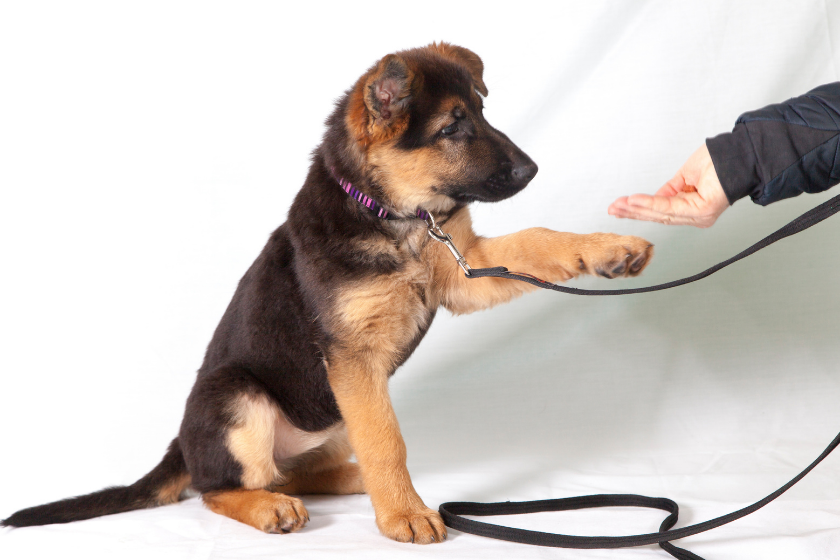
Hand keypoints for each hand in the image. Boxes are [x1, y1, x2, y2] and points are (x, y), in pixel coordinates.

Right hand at [608, 145, 729, 227]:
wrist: (741, 153)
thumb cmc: (721, 161)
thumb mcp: (685, 175)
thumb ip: (670, 190)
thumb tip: (654, 199)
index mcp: (692, 210)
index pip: (661, 212)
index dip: (638, 210)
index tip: (619, 206)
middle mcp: (696, 217)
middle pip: (658, 216)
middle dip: (633, 212)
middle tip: (612, 208)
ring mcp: (700, 216)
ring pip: (661, 213)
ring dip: (637, 208)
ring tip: (619, 205)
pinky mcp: (702, 211)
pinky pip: (670, 207)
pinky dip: (650, 203)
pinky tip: (634, 201)